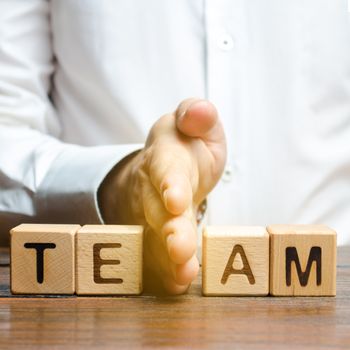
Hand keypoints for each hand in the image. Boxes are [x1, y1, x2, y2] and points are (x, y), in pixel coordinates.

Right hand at [99, 98, 226, 293]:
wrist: (162, 171)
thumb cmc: (185, 147)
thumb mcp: (192, 123)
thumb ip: (197, 115)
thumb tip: (201, 111)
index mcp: (166, 159)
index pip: (166, 171)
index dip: (170, 185)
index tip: (176, 201)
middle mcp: (155, 190)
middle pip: (159, 213)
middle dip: (170, 232)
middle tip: (180, 250)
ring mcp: (153, 216)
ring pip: (156, 239)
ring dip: (167, 259)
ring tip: (183, 276)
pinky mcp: (156, 235)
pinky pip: (157, 255)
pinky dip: (165, 272)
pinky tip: (177, 286)